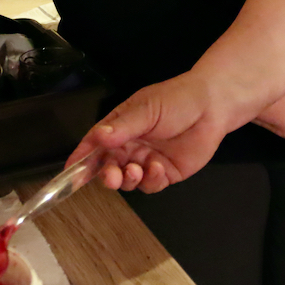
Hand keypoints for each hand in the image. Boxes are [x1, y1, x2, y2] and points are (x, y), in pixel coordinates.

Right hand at [67, 71, 232, 193]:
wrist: (214, 106)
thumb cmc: (178, 99)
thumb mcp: (147, 109)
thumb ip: (123, 126)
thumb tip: (97, 137)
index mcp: (119, 126)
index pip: (94, 144)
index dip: (80, 159)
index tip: (69, 175)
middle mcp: (130, 145)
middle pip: (108, 167)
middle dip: (106, 175)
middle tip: (112, 177)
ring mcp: (146, 161)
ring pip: (128, 180)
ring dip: (128, 179)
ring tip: (138, 170)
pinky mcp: (165, 173)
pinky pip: (150, 185)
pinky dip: (151, 181)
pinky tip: (158, 168)